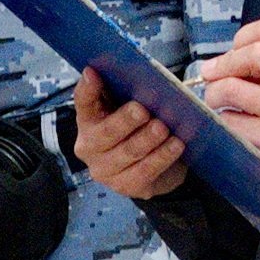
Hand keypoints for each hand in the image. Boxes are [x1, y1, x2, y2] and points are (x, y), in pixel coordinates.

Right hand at [67, 67, 187, 202]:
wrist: (155, 167)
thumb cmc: (140, 129)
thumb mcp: (132, 109)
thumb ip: (129, 93)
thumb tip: (142, 76)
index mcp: (89, 119)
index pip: (83, 102)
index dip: (87, 88)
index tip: (93, 72)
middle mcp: (89, 146)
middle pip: (106, 132)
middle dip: (125, 120)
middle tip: (142, 110)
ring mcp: (104, 170)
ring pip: (128, 152)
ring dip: (147, 139)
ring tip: (163, 127)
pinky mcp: (124, 186)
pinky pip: (145, 171)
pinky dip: (162, 157)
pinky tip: (176, 145)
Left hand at [198, 19, 259, 184]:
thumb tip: (214, 65)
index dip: (240, 40)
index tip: (232, 55)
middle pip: (251, 53)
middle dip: (223, 65)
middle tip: (211, 76)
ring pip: (231, 88)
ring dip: (214, 95)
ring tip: (218, 103)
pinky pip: (228, 120)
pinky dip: (220, 121)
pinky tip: (230, 125)